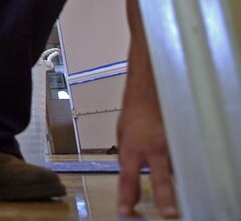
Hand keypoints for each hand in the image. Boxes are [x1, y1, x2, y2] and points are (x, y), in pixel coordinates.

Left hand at [116, 97, 177, 217]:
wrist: (149, 93)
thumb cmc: (133, 114)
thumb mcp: (121, 136)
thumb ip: (126, 157)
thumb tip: (127, 177)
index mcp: (131, 148)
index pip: (127, 178)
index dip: (126, 197)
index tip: (125, 211)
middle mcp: (152, 149)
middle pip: (159, 179)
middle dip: (164, 198)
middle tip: (169, 214)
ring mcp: (169, 146)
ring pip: (172, 171)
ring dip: (170, 180)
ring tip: (172, 188)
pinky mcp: (180, 142)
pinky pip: (179, 161)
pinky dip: (177, 167)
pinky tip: (175, 167)